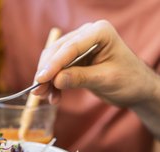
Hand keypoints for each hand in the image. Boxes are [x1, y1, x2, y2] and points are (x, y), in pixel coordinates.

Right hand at [33, 20, 158, 107]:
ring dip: (47, 80)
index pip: (71, 47)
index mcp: (99, 32)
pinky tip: (54, 97)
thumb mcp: (106, 79)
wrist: (136, 88)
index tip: (41, 79)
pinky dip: (53, 84)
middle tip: (37, 90)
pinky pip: (57, 70)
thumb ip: (81, 78)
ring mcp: (79, 46)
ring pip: (53, 61)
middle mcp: (86, 34)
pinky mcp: (74, 59)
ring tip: (44, 96)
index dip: (54, 64)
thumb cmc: (128, 80)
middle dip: (46, 72)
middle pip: (57, 52)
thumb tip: (56, 80)